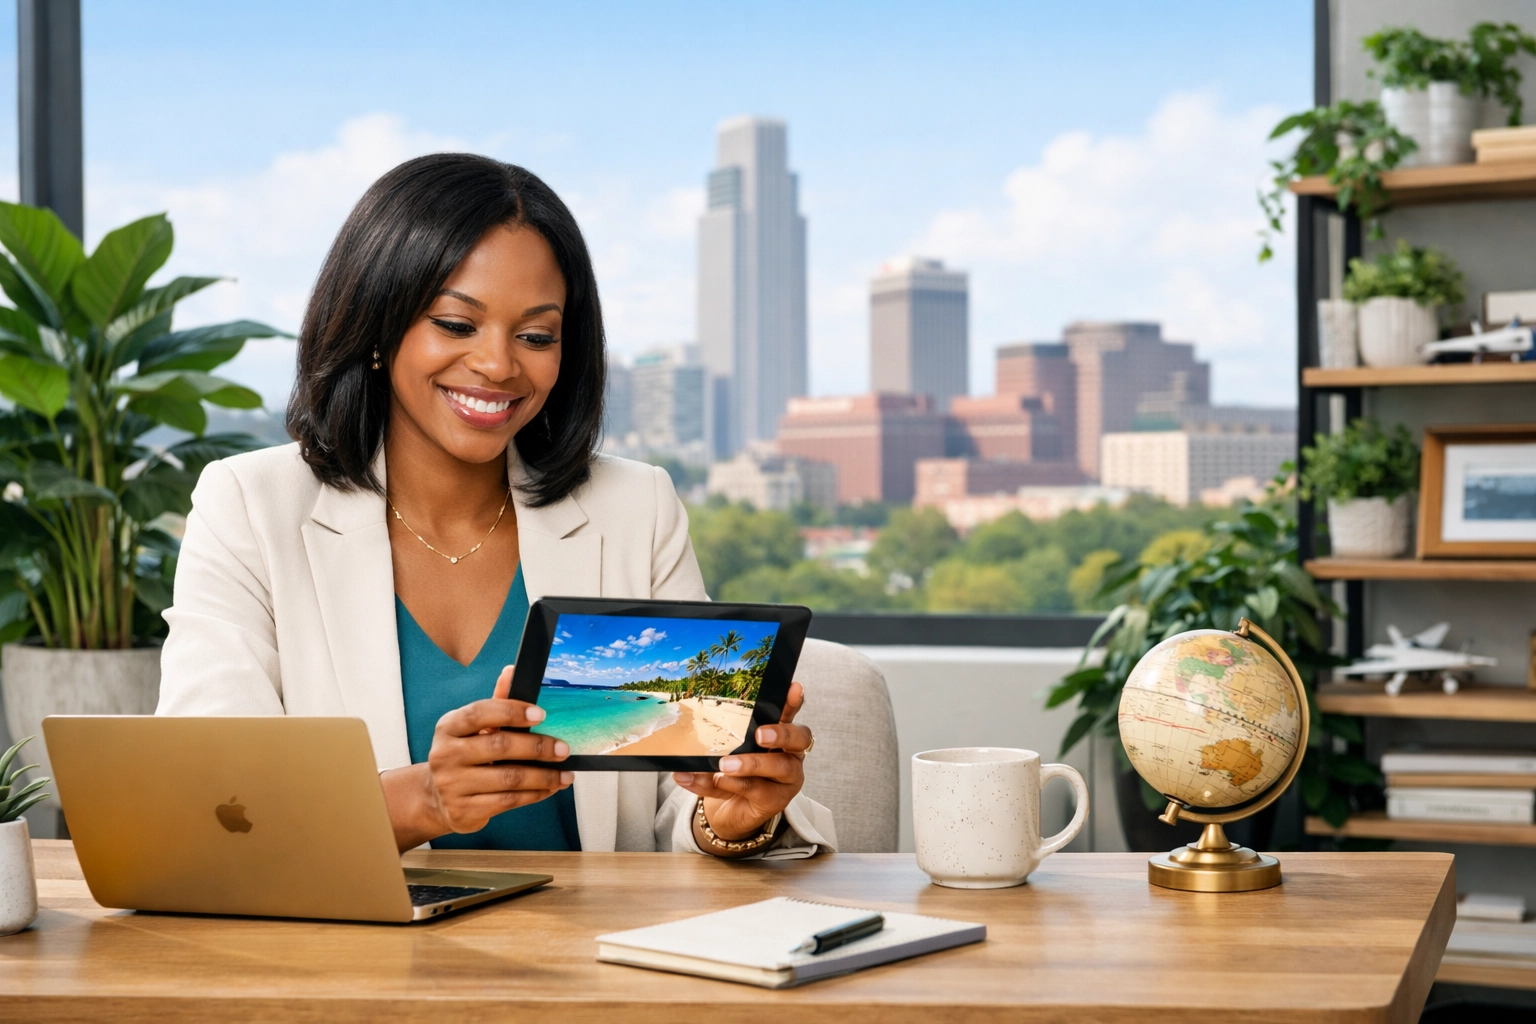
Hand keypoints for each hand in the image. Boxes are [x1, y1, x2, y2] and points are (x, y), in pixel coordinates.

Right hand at [380, 664, 571, 850]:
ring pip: (508, 779)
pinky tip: (549, 788)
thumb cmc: (465, 755)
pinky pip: (508, 801)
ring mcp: (452, 785)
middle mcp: (445, 755)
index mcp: (449, 726)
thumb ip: (497, 702)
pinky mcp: (464, 811)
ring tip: (565, 774)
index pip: (480, 713)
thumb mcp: (475, 728)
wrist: (438, 798)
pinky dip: (534, 794)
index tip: (541, 714)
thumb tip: (512, 671)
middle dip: (537, 747)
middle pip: (499, 746)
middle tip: (563, 749)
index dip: (512, 711)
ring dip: (543, 776)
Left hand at [672, 681, 811, 853]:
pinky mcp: (777, 801)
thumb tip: (684, 754)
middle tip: (760, 734)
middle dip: (781, 734)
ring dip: (752, 764)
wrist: (729, 813)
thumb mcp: (721, 757)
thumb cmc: (731, 776)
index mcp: (779, 736)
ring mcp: (787, 780)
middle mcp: (790, 755)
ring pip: (781, 767)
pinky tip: (719, 780)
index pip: (791, 714)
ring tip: (725, 765)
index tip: (793, 687)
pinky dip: (734, 784)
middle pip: (800, 739)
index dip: (794, 701)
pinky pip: (758, 790)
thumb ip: (710, 750)